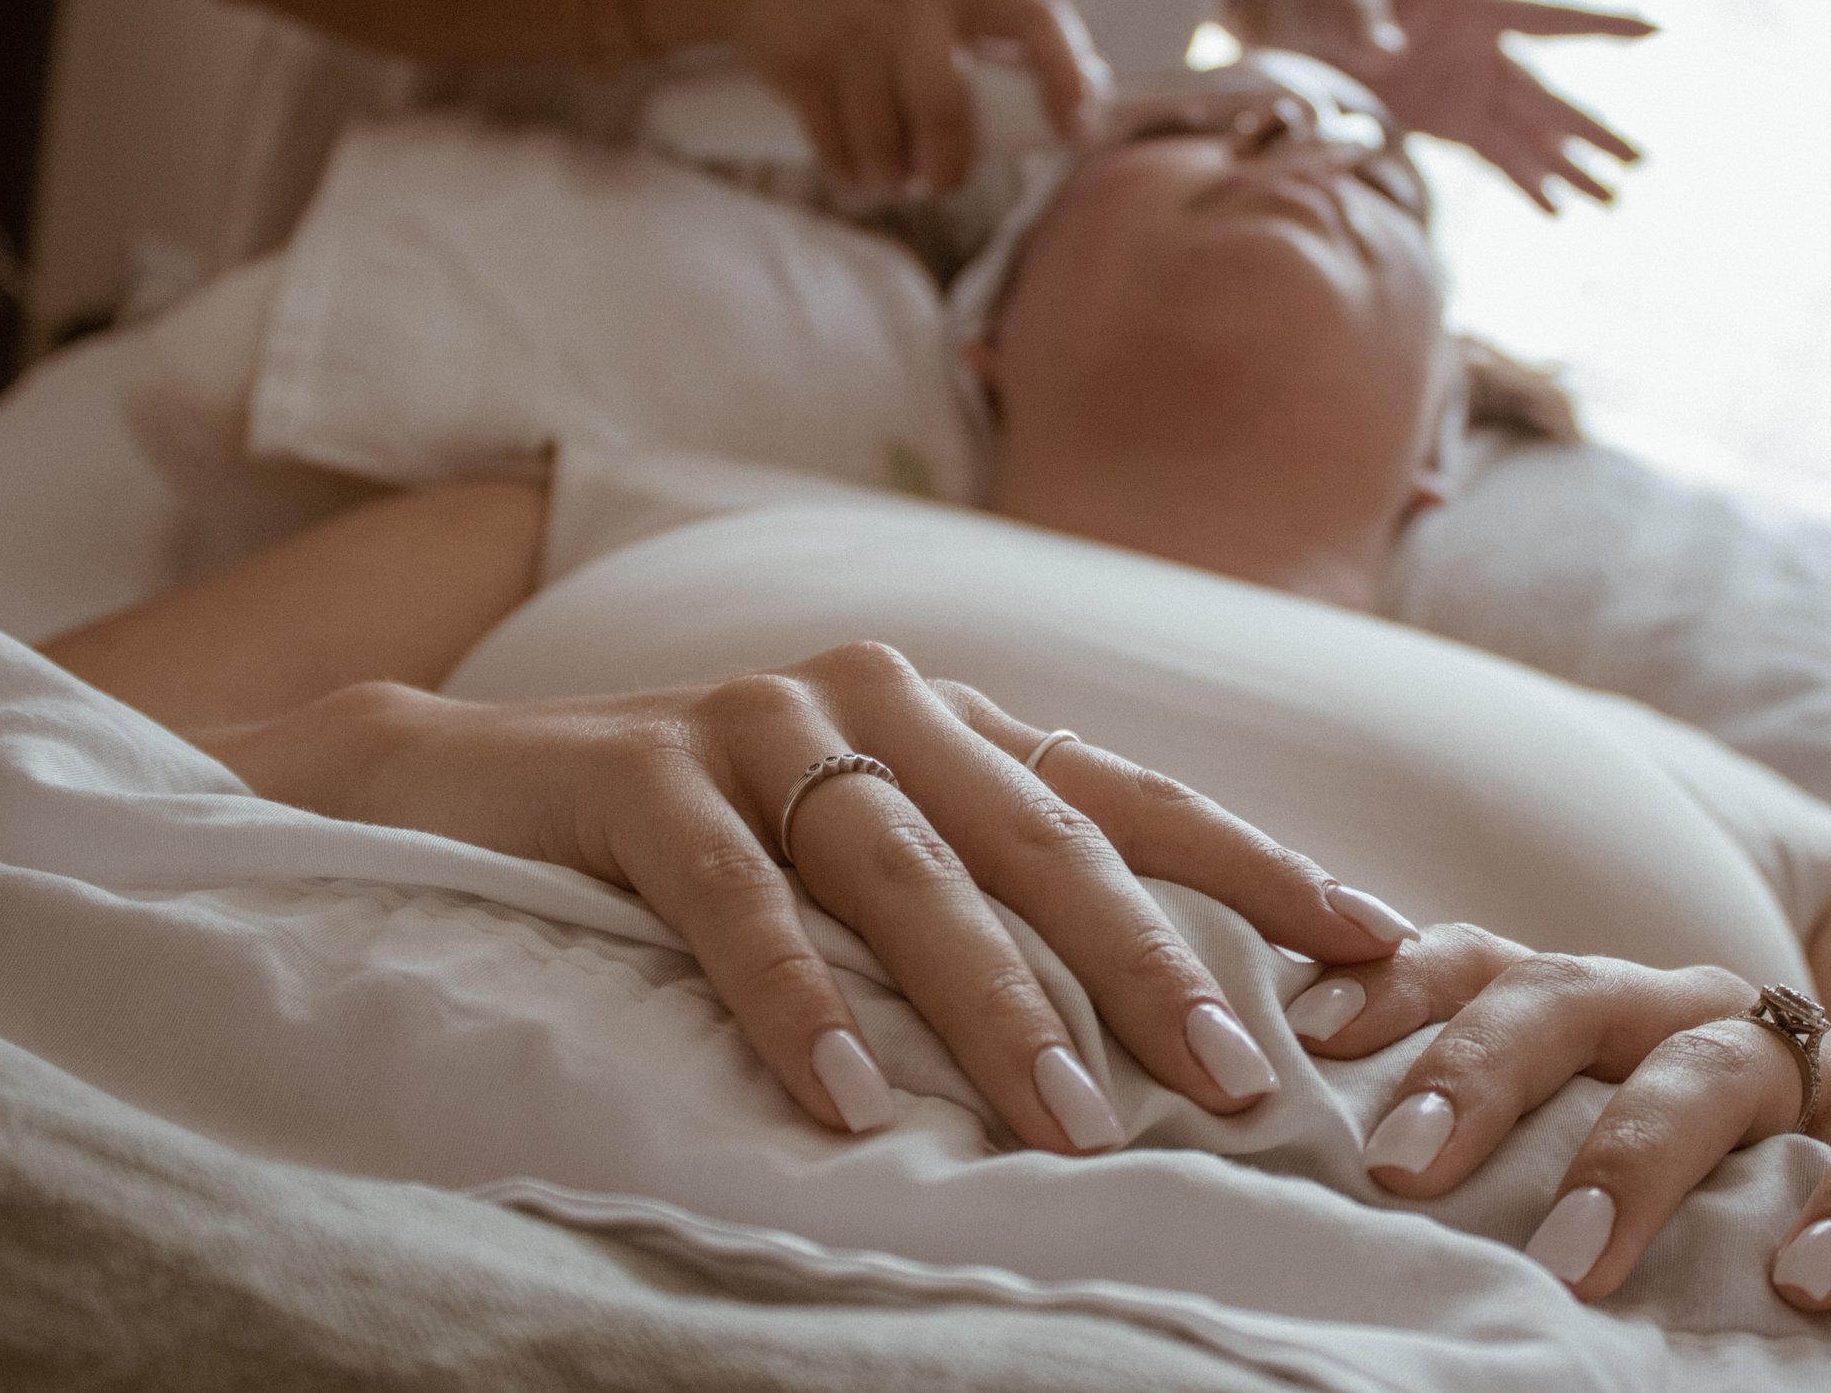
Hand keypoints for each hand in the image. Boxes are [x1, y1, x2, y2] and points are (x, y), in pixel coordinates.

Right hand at [225, 642, 1417, 1151]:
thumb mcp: (852, 855)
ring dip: (996, 1005)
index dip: (1256, 865)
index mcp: (947, 722)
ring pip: (907, 872)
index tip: (1379, 942)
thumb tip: (1138, 1041)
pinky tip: (843, 1102)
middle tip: (1238, 1083)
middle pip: (1044, 839)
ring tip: (1072, 1127)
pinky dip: (795, 999)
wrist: (452, 784)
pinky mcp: (634, 769)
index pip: (1129, 794)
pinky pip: (734, 898)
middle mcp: (873, 702)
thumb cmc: (689, 844)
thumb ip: (974, 901)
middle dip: (1149, 965)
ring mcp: (754, 724)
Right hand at [659, 0, 1112, 196]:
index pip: (1036, 21)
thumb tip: (1088, 113)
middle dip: (948, 169)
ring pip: (886, 149)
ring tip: (891, 169)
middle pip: (945, 112)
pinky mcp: (801, 63)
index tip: (1077, 130)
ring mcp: (853, 30)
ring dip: (892, 180)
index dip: (1065, 77)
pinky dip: (851, 175)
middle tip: (942, 180)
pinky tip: (855, 161)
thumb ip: (999, 45)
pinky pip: (837, 153)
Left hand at [1257, 0, 1653, 211]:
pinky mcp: (1450, 121)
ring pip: (1530, 136)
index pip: (1547, 16)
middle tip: (1643, 159)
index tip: (1657, 28)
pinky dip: (1525, 184)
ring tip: (1614, 201)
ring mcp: (1470, 90)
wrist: (1304, 19)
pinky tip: (1559, 213)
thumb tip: (1384, 50)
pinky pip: (1496, 157)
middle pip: (1546, 96)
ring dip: (1570, 168)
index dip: (1600, 22)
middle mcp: (1483, 53)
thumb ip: (1361, 19)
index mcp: (1470, 9)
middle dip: (1592, 130)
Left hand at [1287, 927, 1830, 1307]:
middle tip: (1400, 1168)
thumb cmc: (1698, 1199)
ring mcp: (1808, 1065)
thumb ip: (1479, 1152)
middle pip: (1573, 998)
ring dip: (1634, 1161)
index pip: (1480, 965)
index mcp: (1595, 1012)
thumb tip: (1320, 1189)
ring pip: (1711, 1069)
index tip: (1309, 1035)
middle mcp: (1686, 1013)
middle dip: (1481, 1072)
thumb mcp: (1575, 1155)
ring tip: (1573, 1260)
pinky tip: (1803, 1277)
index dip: (1395, 983)